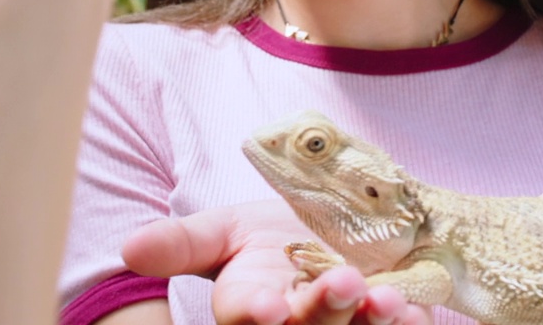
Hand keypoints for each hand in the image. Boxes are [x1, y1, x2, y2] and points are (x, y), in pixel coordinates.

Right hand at [123, 199, 429, 324]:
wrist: (330, 227)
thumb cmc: (269, 237)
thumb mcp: (223, 230)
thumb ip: (181, 243)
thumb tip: (130, 248)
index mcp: (250, 307)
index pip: (246, 319)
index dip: (257, 315)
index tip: (267, 307)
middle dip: (321, 313)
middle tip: (341, 281)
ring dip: (367, 323)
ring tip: (384, 297)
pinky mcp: (386, 324)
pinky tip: (412, 310)